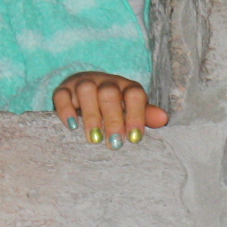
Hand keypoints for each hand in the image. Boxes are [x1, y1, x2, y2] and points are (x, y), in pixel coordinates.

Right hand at [53, 71, 169, 147]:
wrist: (87, 91)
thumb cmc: (114, 107)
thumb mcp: (131, 111)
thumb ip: (146, 116)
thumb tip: (163, 119)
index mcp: (126, 86)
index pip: (134, 94)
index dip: (136, 115)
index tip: (135, 138)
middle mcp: (105, 82)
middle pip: (110, 92)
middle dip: (113, 119)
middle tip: (114, 144)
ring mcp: (84, 83)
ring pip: (87, 90)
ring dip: (91, 115)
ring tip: (94, 139)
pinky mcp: (64, 89)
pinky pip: (62, 95)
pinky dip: (66, 110)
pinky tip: (72, 126)